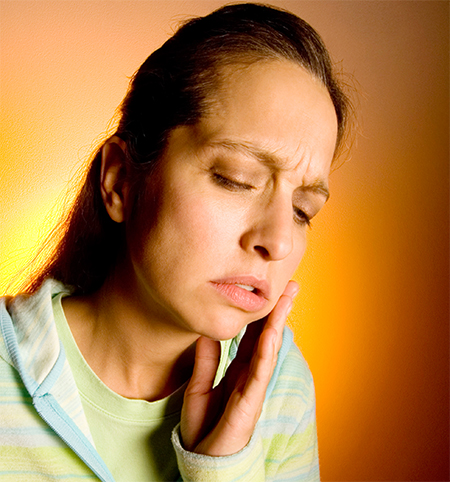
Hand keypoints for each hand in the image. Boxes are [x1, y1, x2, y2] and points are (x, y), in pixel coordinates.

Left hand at [180, 280, 298, 455]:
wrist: (200, 462)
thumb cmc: (203, 429)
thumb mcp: (198, 389)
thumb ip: (206, 362)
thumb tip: (207, 332)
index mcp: (237, 371)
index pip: (252, 336)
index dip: (260, 314)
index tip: (266, 291)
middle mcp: (249, 376)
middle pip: (265, 337)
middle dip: (277, 310)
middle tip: (290, 285)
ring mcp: (252, 388)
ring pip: (268, 349)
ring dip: (278, 322)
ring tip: (287, 298)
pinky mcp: (249, 403)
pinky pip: (259, 372)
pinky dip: (267, 350)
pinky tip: (272, 331)